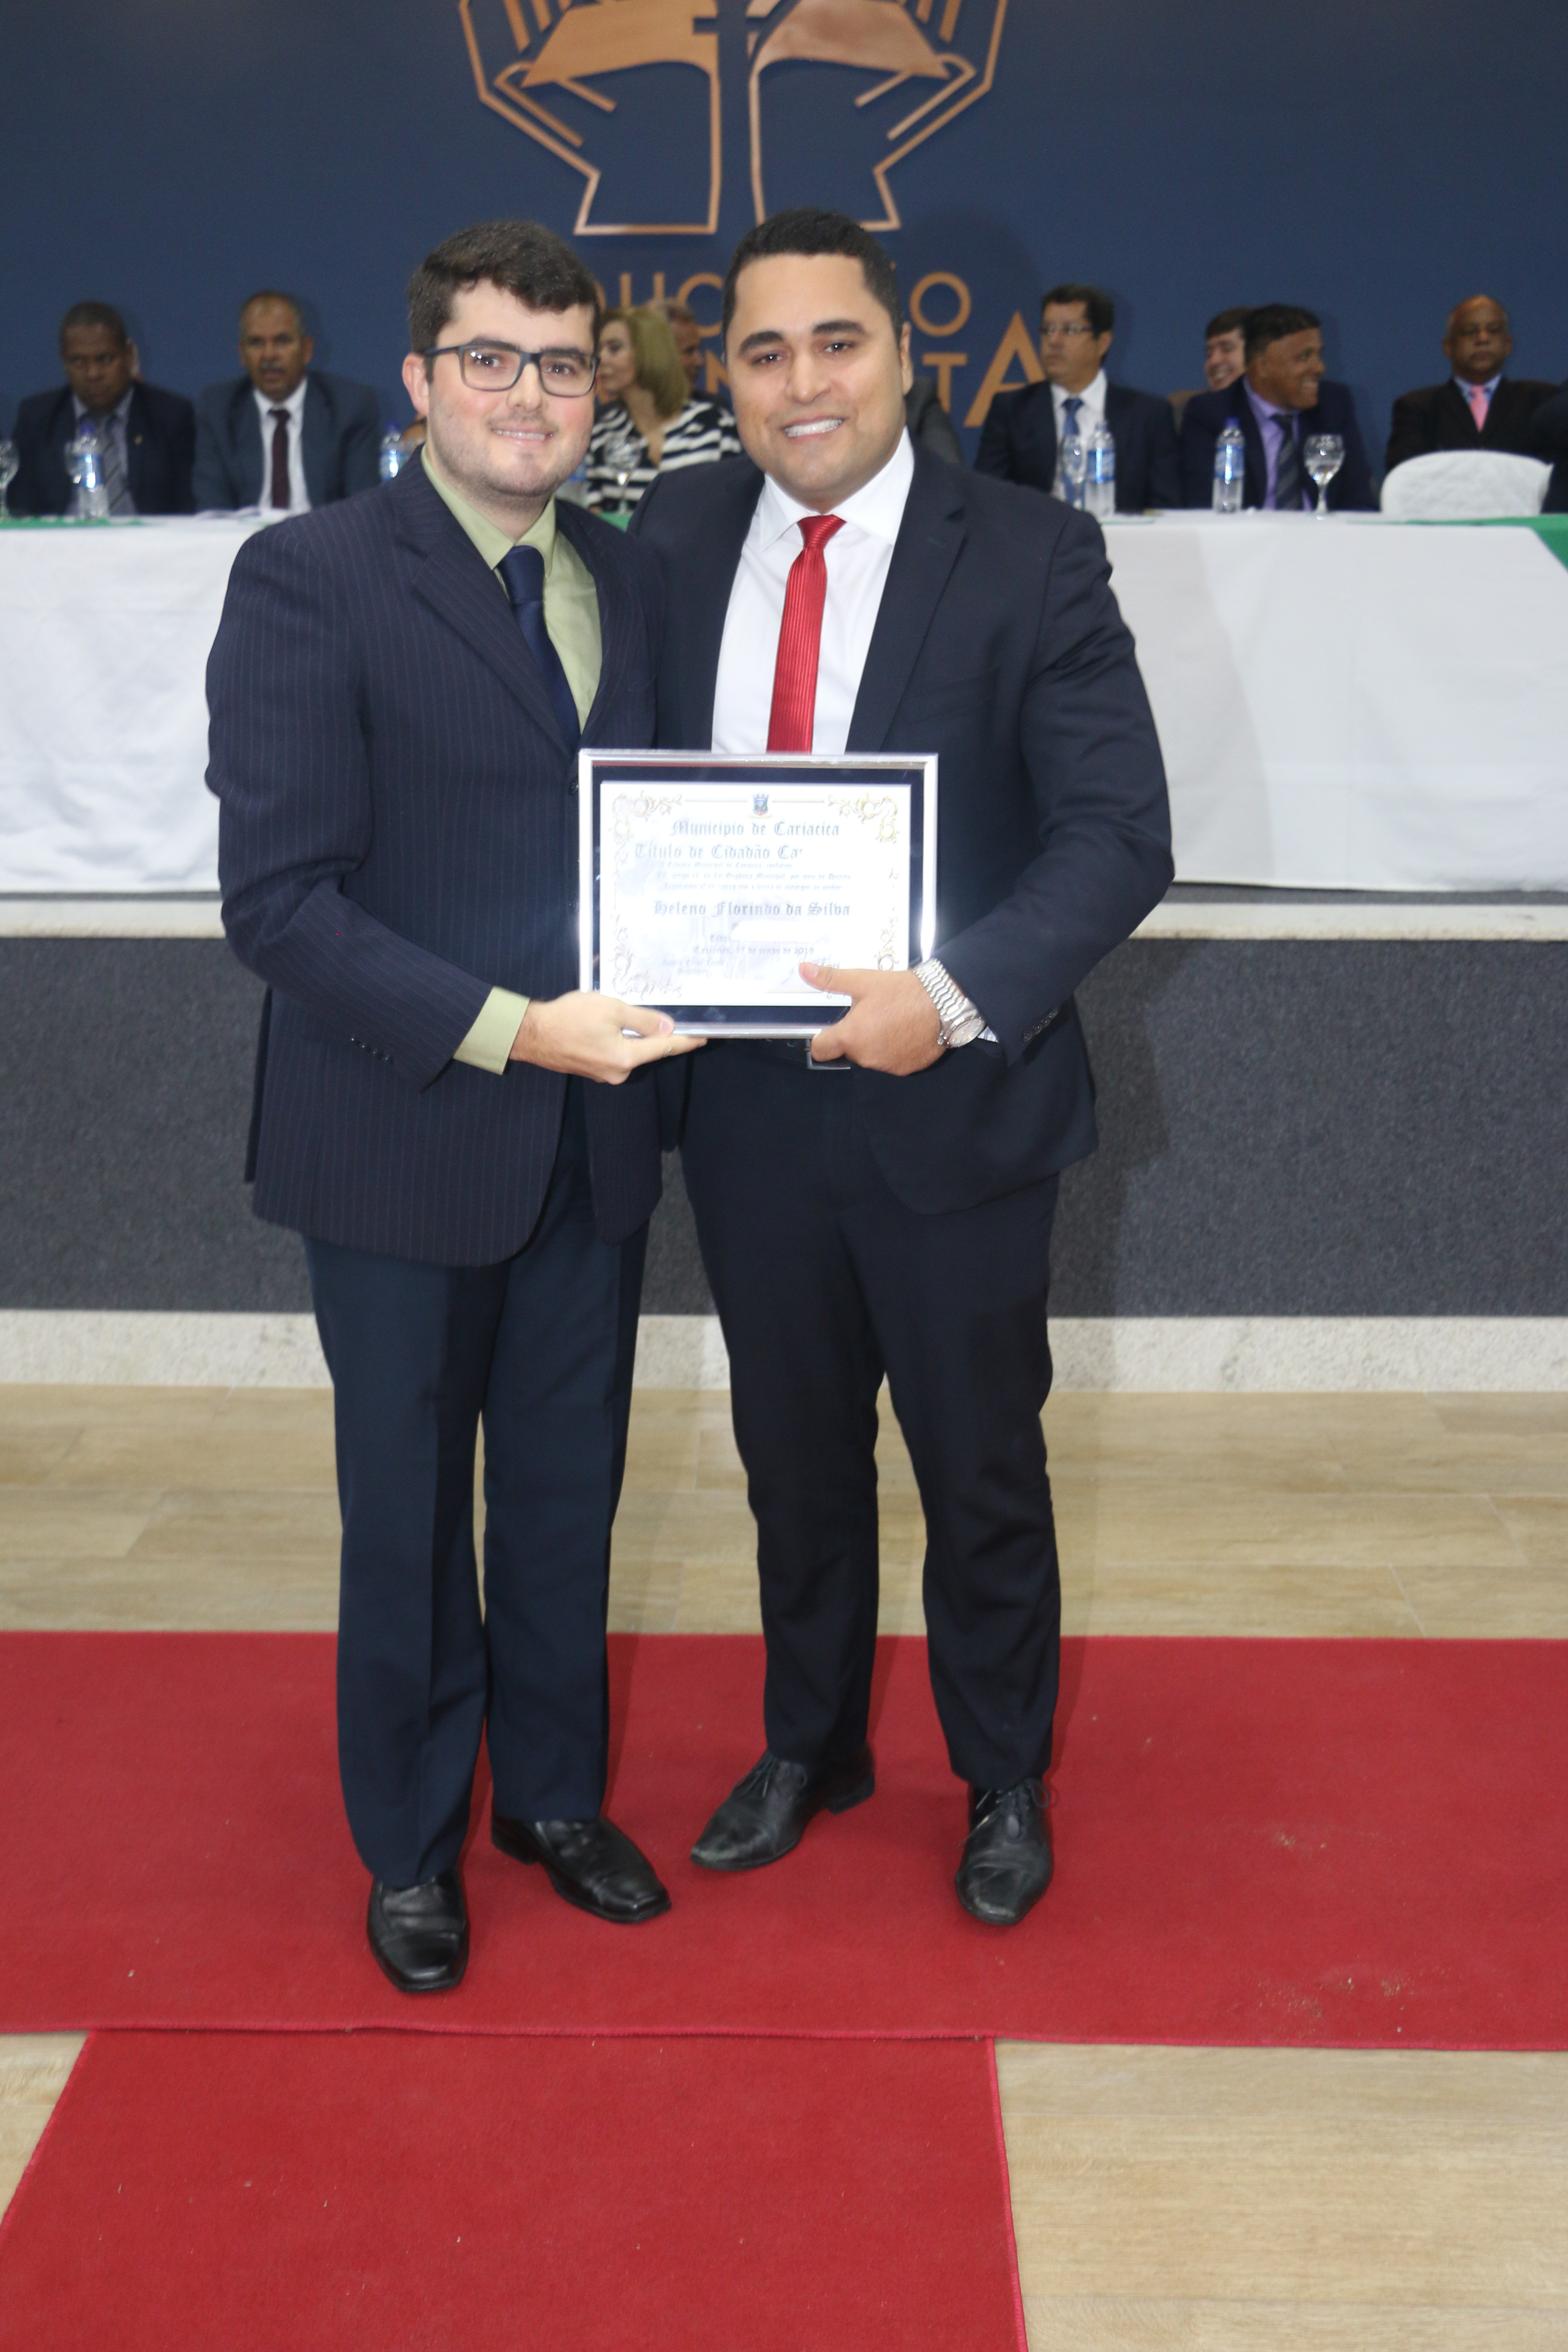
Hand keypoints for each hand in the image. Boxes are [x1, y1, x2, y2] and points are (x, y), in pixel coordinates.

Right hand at [509, 992, 703, 1083]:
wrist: (531, 1034)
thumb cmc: (568, 1017)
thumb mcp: (610, 1009)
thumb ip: (642, 1019)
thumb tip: (667, 1028)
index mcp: (625, 1058)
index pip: (665, 1048)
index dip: (686, 1040)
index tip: (704, 1036)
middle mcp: (618, 1072)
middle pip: (648, 1051)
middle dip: (656, 1034)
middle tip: (664, 1015)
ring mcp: (604, 1074)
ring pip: (630, 1052)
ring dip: (633, 1036)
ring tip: (625, 1015)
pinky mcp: (593, 1070)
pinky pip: (615, 1054)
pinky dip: (618, 1040)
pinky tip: (608, 1026)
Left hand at [801, 963, 943, 1074]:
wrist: (943, 1003)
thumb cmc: (903, 992)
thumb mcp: (863, 981)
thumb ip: (830, 979)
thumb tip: (804, 970)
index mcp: (851, 1037)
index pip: (820, 1050)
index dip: (822, 1039)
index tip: (830, 1029)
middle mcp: (866, 1057)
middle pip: (848, 1052)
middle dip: (854, 1037)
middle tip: (870, 1015)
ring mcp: (886, 1066)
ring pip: (870, 1057)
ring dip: (874, 1044)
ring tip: (890, 1021)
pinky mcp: (905, 1069)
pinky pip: (890, 1063)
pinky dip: (893, 1051)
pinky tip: (903, 1032)